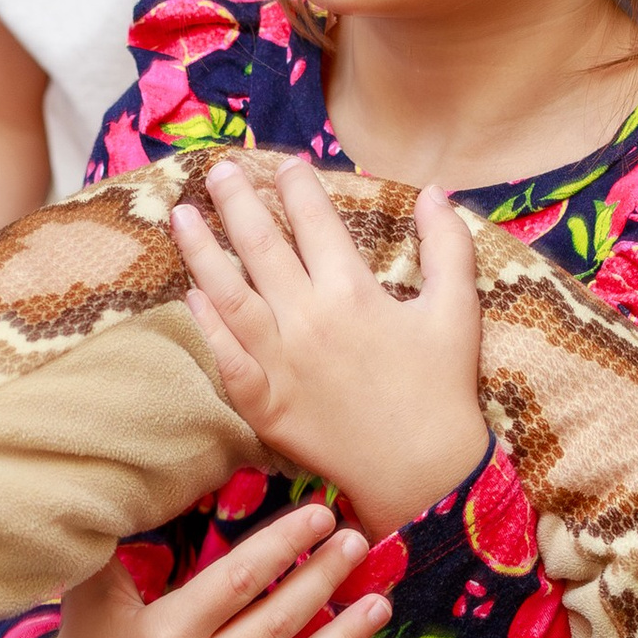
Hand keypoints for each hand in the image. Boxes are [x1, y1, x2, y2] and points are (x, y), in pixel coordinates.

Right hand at [28, 499, 389, 637]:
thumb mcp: (89, 592)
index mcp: (165, 634)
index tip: (320, 514)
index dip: (285, 545)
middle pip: (277, 624)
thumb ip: (109, 543)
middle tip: (358, 541)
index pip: (239, 581)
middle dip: (323, 579)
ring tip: (379, 603)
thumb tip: (126, 480)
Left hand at [175, 161, 487, 538]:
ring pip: (229, 296)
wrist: (422, 474)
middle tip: (217, 171)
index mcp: (353, 292)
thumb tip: (435, 192)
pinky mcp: (264, 403)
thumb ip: (448, 246)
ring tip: (180, 216)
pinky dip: (206, 326)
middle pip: (261, 247)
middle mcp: (308, 320)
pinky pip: (226, 358)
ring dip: (201, 252)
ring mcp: (280, 363)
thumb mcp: (457, 311)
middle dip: (236, 202)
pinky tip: (190, 296)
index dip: (297, 188)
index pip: (314, 222)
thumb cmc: (442, 389)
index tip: (285, 164)